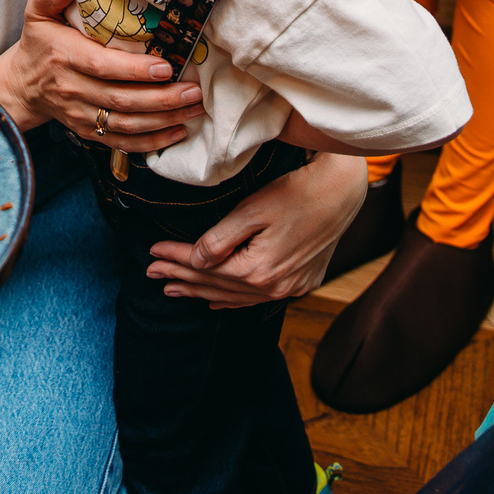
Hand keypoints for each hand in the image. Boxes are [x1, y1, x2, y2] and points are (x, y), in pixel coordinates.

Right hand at [0, 0, 203, 150]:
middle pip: (121, 100)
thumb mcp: (36, 14)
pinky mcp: (89, 132)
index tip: (165, 67)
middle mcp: (73, 90)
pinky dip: (151, 142)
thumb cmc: (38, 45)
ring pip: (127, 124)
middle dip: (161, 98)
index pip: (102, 67)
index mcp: (65, 57)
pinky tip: (177, 131)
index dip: (134, 70)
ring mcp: (81, 115)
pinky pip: (122, 142)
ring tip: (194, 108)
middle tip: (193, 90)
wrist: (21, 86)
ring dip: (164, 119)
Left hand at [145, 154, 366, 306]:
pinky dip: (232, 299)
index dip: (176, 259)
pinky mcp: (299, 283)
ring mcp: (288, 288)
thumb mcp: (253, 209)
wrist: (342, 193)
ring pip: (234, 296)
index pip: (205, 267)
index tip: (152, 254)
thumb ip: (221, 238)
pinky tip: (215, 301)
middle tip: (152, 273)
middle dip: (181, 278)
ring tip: (173, 290)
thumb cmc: (297, 192)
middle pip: (216, 284)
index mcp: (258, 269)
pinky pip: (256, 298)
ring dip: (202, 292)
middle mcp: (273, 286)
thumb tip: (196, 260)